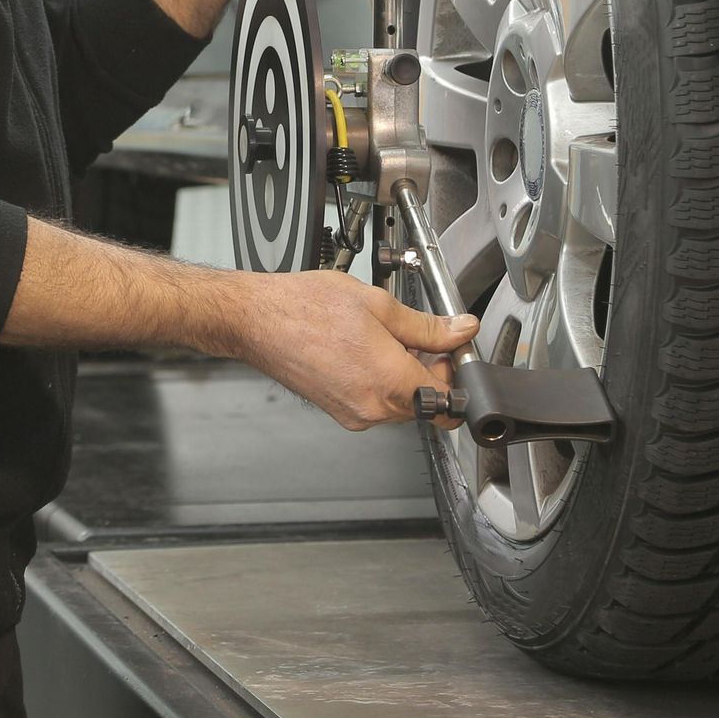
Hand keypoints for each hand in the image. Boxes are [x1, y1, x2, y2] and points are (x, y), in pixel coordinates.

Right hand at [233, 270, 478, 430]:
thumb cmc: (305, 307)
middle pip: (426, 402)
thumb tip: (461, 330)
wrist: (257, 319)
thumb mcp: (377, 304)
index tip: (449, 351)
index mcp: (390, 382)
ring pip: (400, 403)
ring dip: (402, 374)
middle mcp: (374, 408)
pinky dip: (378, 381)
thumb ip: (427, 325)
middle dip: (428, 371)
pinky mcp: (338, 411)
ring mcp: (354, 413)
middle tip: (413, 336)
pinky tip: (361, 350)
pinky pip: (375, 402)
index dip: (455, 372)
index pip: (450, 401)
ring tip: (379, 338)